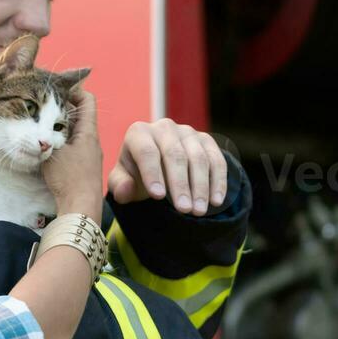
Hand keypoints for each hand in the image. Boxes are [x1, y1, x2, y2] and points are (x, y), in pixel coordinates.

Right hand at [41, 88, 103, 219]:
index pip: (87, 100)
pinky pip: (73, 146)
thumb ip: (47, 134)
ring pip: (74, 131)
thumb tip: (38, 121)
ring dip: (60, 127)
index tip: (54, 92)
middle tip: (42, 108)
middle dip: (62, 109)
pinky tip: (47, 147)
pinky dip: (61, 141)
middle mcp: (91, 140)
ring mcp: (88, 154)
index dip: (73, 91)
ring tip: (41, 126)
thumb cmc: (69, 177)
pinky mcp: (83, 167)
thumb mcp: (53, 151)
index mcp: (88, 132)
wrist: (81, 208)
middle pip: (80, 115)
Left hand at [108, 118, 226, 215]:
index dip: (153, 174)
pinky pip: (216, 159)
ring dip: (200, 187)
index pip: (147, 152)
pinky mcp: (206, 140)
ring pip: (198, 158)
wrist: (157, 164)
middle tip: (184, 210)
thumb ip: (119, 186)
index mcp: (139, 133)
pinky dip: (218, 181)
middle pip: (175, 155)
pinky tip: (216, 201)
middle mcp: (164, 127)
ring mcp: (187, 132)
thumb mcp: (122, 180)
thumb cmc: (135, 174)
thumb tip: (125, 190)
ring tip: (199, 211)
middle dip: (180, 184)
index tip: (158, 197)